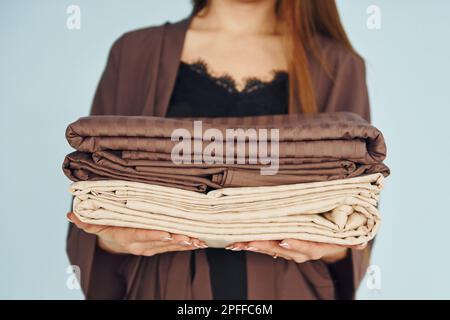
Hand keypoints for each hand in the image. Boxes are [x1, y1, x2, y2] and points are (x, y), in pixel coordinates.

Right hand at [67, 212, 207, 255]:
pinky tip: (198, 242)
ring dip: (184, 243)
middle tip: (191, 236)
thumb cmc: (107, 230)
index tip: (166, 232)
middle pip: (159, 242)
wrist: (113, 246)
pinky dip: (185, 245)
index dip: (153, 235)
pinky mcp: (157, 248)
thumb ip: (85, 221)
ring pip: (169, 246)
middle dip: (176, 240)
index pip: (140, 235)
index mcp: (125, 237)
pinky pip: (173, 248)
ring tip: (199, 240)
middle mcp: (139, 245)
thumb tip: (70, 215)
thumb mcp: (95, 226)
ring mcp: (149, 248)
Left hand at [227, 239, 367, 263]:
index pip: (308, 247)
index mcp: (320, 247)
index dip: (297, 244)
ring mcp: (291, 249)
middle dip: (265, 246)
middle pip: (283, 250)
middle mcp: (304, 251)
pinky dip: (253, 243)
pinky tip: (238, 241)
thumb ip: (353, 238)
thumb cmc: (339, 231)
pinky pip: (266, 245)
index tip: (284, 240)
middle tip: (248, 241)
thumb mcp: (349, 233)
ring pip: (271, 249)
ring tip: (238, 242)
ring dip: (254, 245)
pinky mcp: (281, 245)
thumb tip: (361, 241)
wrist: (332, 240)